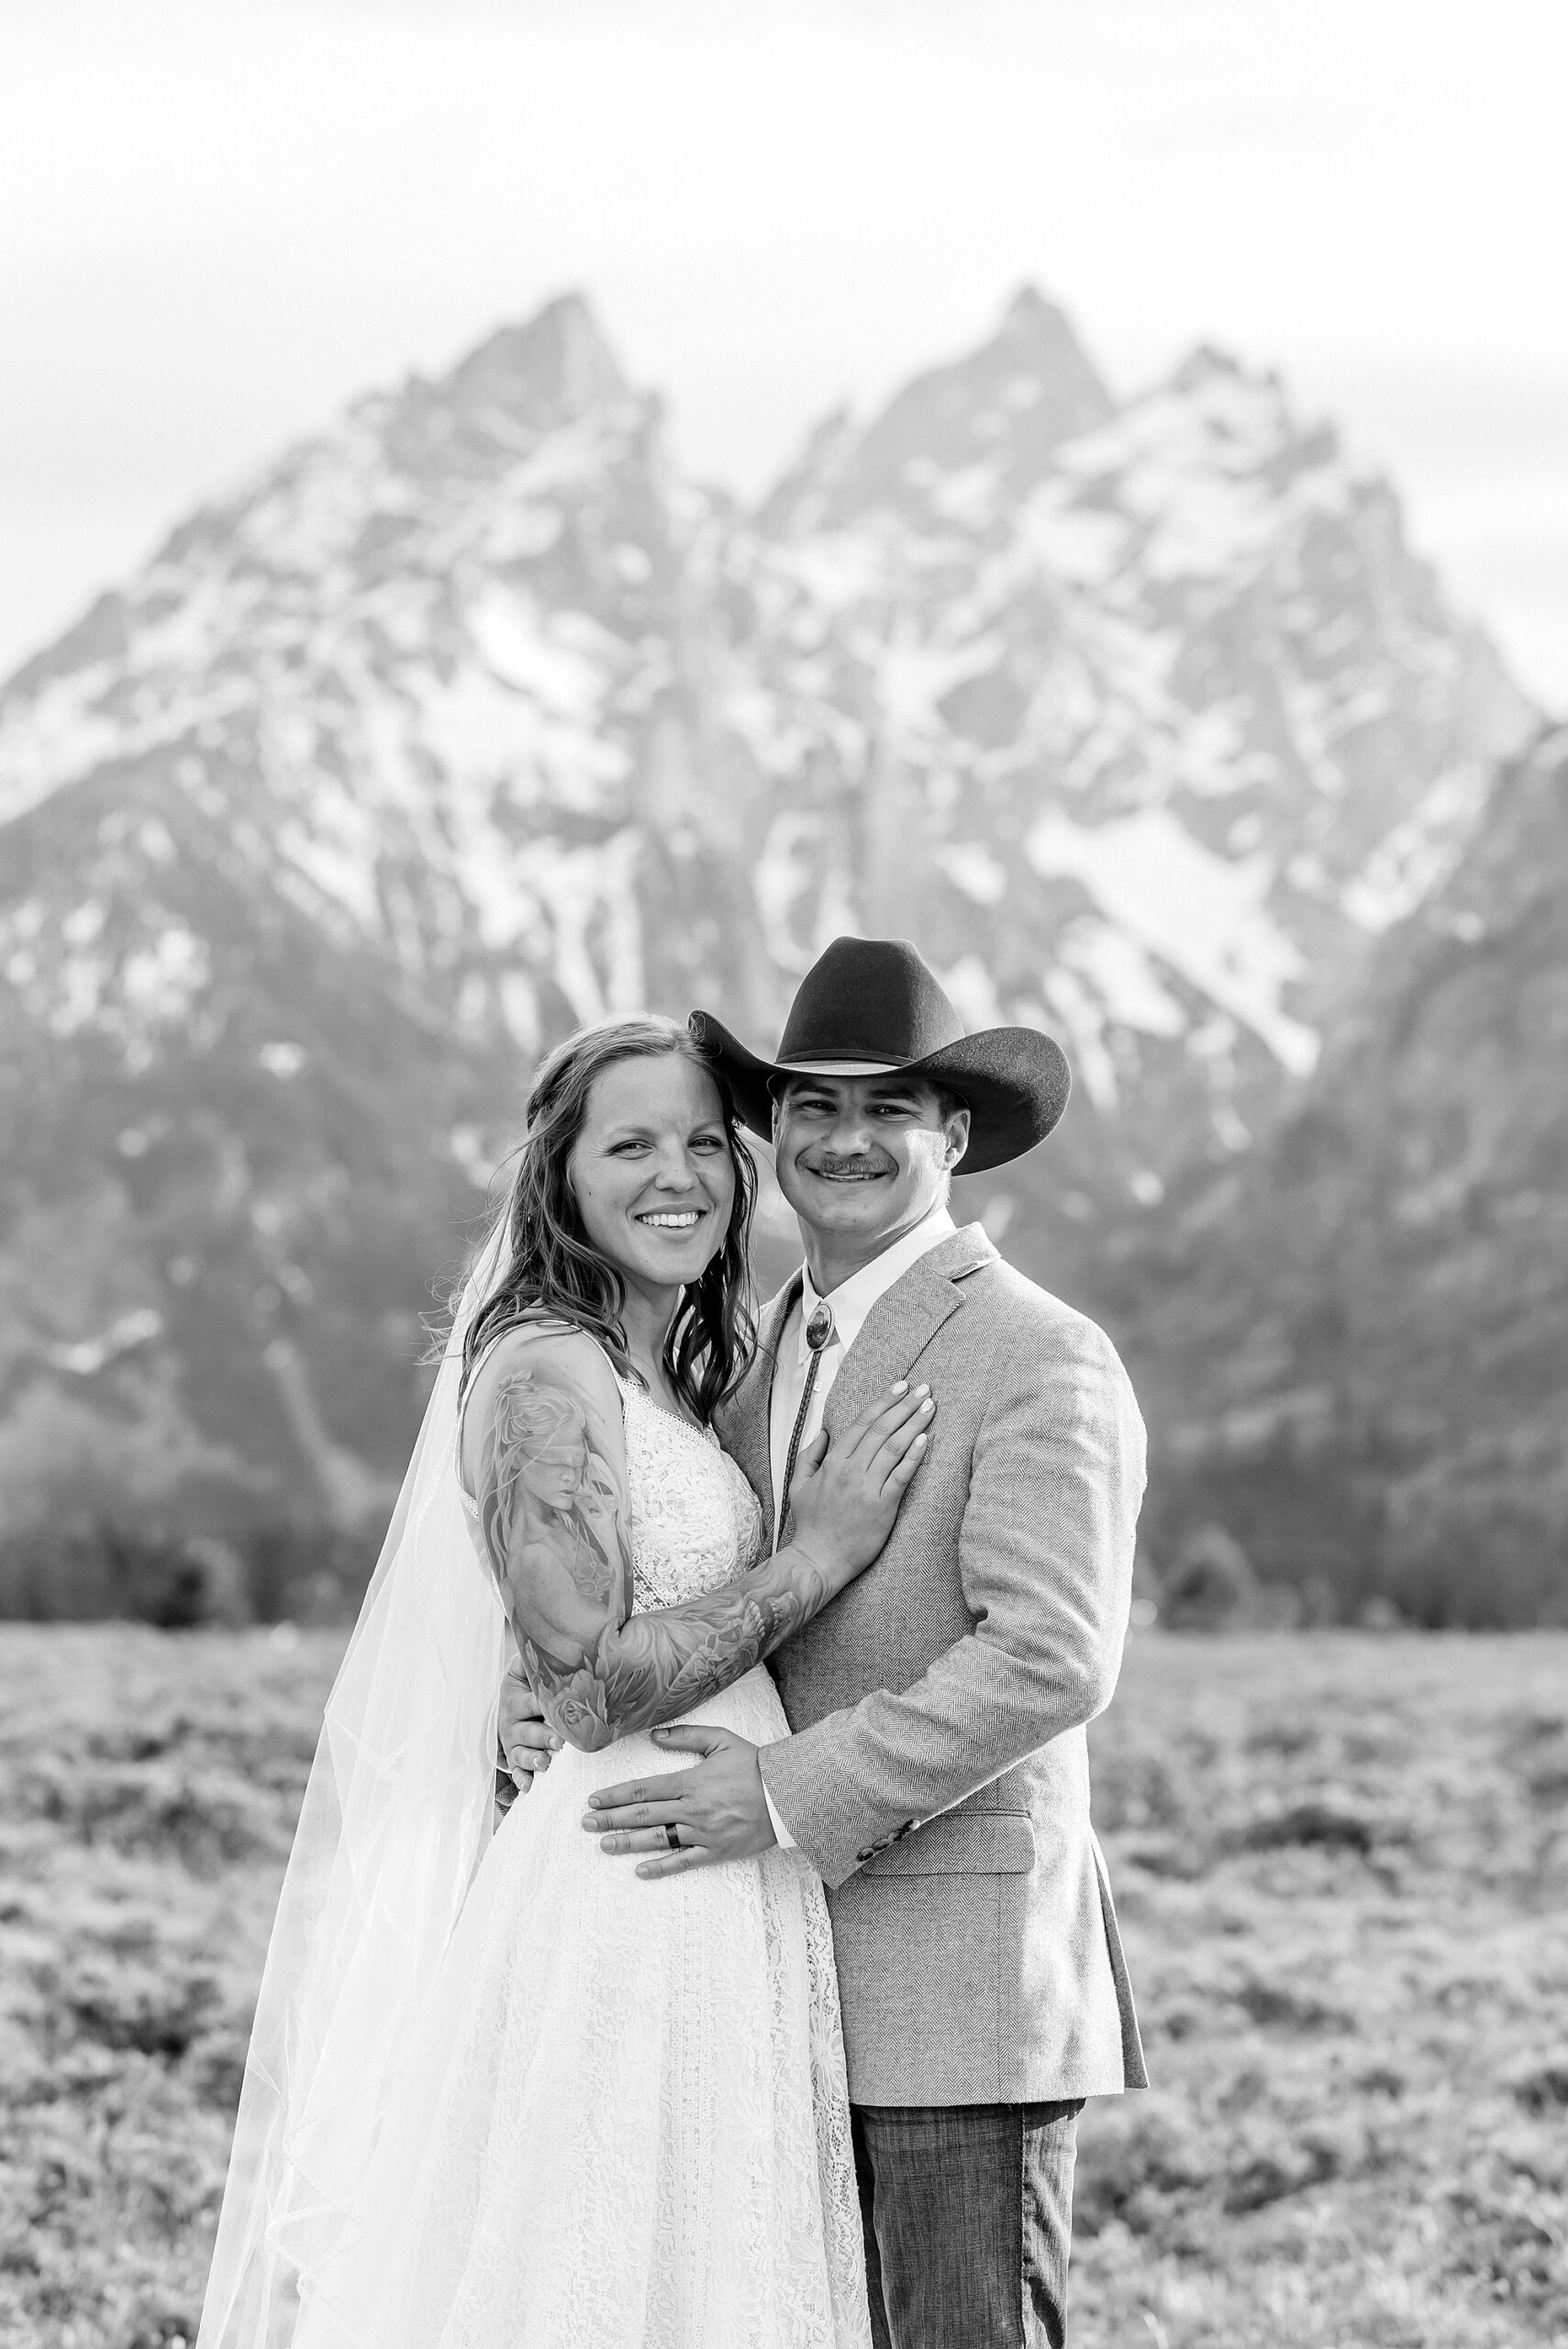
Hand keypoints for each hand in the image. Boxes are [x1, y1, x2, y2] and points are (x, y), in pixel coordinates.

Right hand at [498, 1656, 561, 1792]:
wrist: (505, 1706)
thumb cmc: (522, 1687)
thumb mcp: (521, 1670)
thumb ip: (531, 1660)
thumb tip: (545, 1644)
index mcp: (515, 1700)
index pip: (532, 1702)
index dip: (545, 1705)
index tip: (561, 1709)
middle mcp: (511, 1725)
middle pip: (527, 1732)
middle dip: (543, 1736)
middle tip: (560, 1741)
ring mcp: (512, 1744)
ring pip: (520, 1754)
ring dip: (533, 1759)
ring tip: (546, 1763)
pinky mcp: (514, 1760)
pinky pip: (516, 1773)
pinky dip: (522, 1780)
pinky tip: (531, 1786)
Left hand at [583, 1725, 775, 1876]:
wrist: (787, 1795)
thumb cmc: (754, 1765)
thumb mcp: (721, 1740)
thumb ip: (686, 1735)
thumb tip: (653, 1735)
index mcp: (690, 1781)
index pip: (644, 1789)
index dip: (615, 1795)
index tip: (593, 1801)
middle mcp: (692, 1808)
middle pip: (643, 1815)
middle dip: (611, 1820)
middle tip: (586, 1825)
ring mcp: (703, 1832)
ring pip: (658, 1839)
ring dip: (628, 1843)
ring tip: (604, 1845)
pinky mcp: (716, 1850)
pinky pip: (684, 1862)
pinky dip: (662, 1868)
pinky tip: (640, 1871)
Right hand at [786, 1379, 933, 1586]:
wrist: (819, 1559)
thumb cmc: (811, 1525)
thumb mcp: (799, 1485)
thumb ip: (809, 1456)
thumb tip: (823, 1432)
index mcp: (832, 1462)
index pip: (863, 1423)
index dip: (883, 1402)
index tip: (900, 1386)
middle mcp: (850, 1470)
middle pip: (882, 1429)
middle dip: (904, 1405)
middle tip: (923, 1388)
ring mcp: (867, 1488)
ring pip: (894, 1447)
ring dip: (914, 1423)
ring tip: (930, 1406)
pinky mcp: (883, 1506)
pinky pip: (901, 1475)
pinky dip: (914, 1455)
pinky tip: (926, 1439)